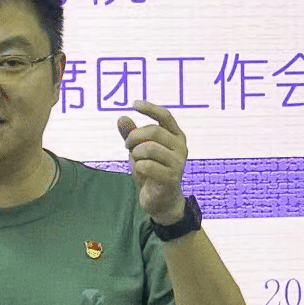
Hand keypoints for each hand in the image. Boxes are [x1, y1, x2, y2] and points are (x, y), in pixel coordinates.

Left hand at [116, 100, 187, 224]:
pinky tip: (140, 172)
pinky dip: (138, 167)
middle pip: (154, 131)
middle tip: (127, 146)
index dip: (151, 108)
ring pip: (149, 148)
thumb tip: (122, 118)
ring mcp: (178, 163)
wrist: (161, 200)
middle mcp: (181, 147)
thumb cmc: (151, 171)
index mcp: (176, 136)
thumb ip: (131, 135)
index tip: (135, 104)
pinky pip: (147, 165)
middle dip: (134, 137)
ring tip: (135, 160)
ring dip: (135, 154)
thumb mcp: (139, 150)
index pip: (165, 116)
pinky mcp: (171, 178)